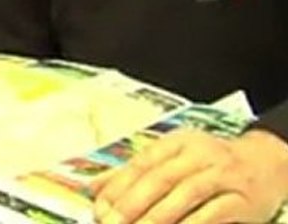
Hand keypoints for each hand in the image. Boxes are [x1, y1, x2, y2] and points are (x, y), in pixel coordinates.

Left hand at [92, 129, 287, 223]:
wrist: (266, 162)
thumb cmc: (209, 162)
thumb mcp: (172, 157)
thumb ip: (134, 173)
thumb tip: (94, 188)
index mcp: (176, 142)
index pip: (141, 163)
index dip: (118, 187)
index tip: (100, 209)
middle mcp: (198, 154)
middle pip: (160, 178)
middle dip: (133, 204)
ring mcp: (222, 175)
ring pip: (185, 195)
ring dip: (158, 218)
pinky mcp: (242, 199)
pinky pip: (213, 213)